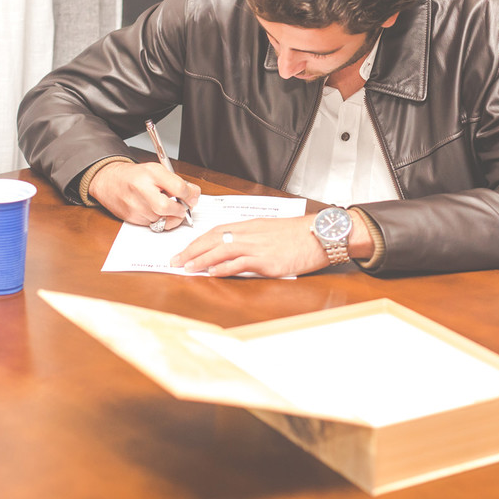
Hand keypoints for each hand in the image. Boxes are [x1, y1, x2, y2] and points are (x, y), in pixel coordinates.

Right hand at [87, 161, 199, 229]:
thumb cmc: (135, 176)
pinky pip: (153, 225)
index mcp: (151, 173)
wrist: (109, 181)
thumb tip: (194, 195)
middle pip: (167, 207)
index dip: (190, 194)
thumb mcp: (157, 170)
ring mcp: (134, 205)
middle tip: (182, 207)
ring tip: (167, 207)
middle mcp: (141, 189)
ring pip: (161, 219)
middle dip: (179, 210)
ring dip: (170, 216)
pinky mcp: (131, 218)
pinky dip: (159, 220)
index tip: (192, 196)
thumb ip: (177, 182)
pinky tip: (156, 211)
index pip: (178, 187)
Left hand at [171, 216, 328, 277]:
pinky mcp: (267, 260)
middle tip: (176, 260)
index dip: (198, 241)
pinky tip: (212, 272)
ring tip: (187, 267)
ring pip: (221, 250)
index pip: (217, 231)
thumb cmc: (301, 234)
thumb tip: (238, 251)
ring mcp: (258, 247)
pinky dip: (223, 268)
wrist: (322, 234)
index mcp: (251, 226)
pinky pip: (239, 263)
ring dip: (201, 259)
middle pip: (213, 239)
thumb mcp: (273, 232)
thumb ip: (255, 240)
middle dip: (192, 250)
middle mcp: (251, 234)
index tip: (185, 249)